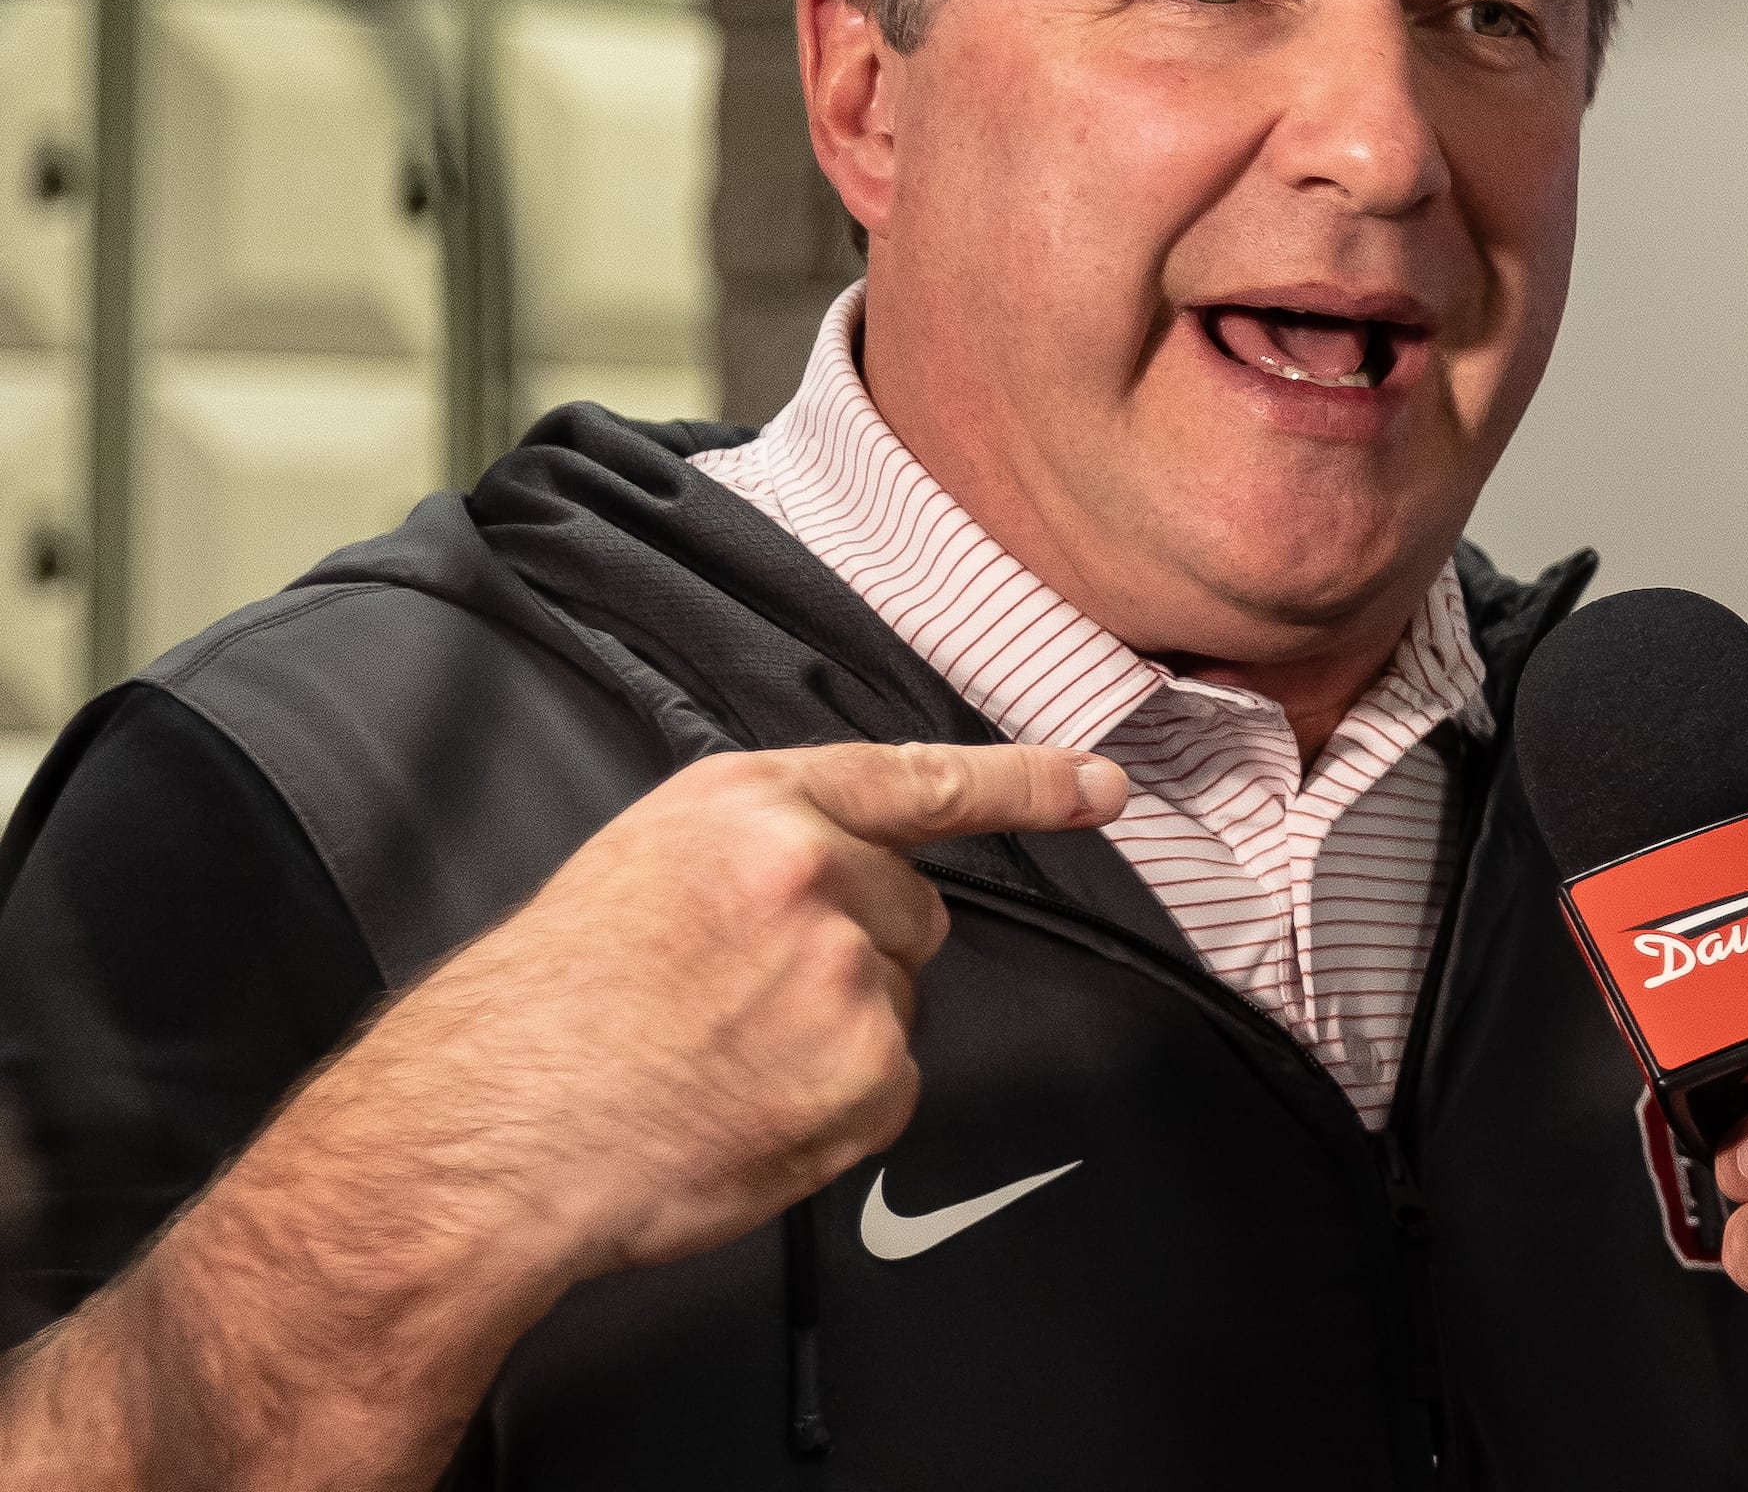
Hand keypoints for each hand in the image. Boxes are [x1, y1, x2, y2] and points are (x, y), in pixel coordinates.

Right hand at [0, 740, 1122, 1491]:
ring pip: (894, 1003)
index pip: (916, 778)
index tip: (1100, 784)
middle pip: (911, 912)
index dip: (1024, 783)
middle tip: (734, 1003)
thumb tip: (843, 878)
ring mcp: (849, 973)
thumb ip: (758, 852)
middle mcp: (814, 872)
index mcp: (749, 806)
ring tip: (715, 1060)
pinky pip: (885, 1091)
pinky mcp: (867, 1074)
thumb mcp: (639, 868)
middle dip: (853, 955)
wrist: (485, 1132)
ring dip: (832, 1037)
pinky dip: (828, 1111)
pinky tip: (739, 1109)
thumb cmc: (539, 1015)